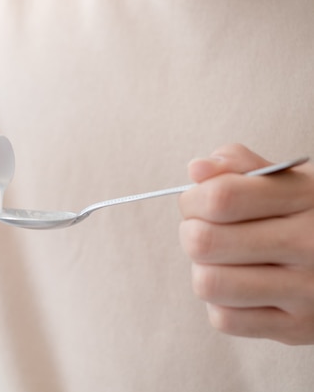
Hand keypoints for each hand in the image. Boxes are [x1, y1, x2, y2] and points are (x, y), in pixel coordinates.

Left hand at [178, 144, 313, 344]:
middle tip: (207, 231)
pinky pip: (224, 319)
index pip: (221, 198)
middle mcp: (311, 244)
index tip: (198, 202)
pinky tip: (241, 288)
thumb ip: (240, 167)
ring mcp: (307, 290)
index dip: (193, 199)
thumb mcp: (287, 179)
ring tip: (224, 261)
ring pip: (208, 283)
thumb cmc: (308, 216)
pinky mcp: (297, 328)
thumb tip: (198, 168)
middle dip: (192, 233)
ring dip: (204, 270)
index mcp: (307, 197)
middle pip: (203, 242)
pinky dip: (221, 303)